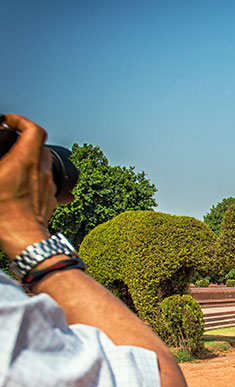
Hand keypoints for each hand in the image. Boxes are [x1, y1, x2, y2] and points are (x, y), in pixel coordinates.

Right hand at [0, 114, 61, 257]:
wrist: (24, 238)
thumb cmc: (4, 212)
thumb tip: (0, 160)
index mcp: (26, 160)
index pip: (34, 129)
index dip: (22, 121)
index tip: (11, 122)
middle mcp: (42, 170)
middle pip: (40, 145)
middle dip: (25, 141)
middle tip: (10, 143)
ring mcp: (49, 185)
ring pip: (44, 163)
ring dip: (31, 160)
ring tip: (14, 165)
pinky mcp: (52, 198)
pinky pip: (45, 181)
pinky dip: (35, 177)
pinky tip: (22, 184)